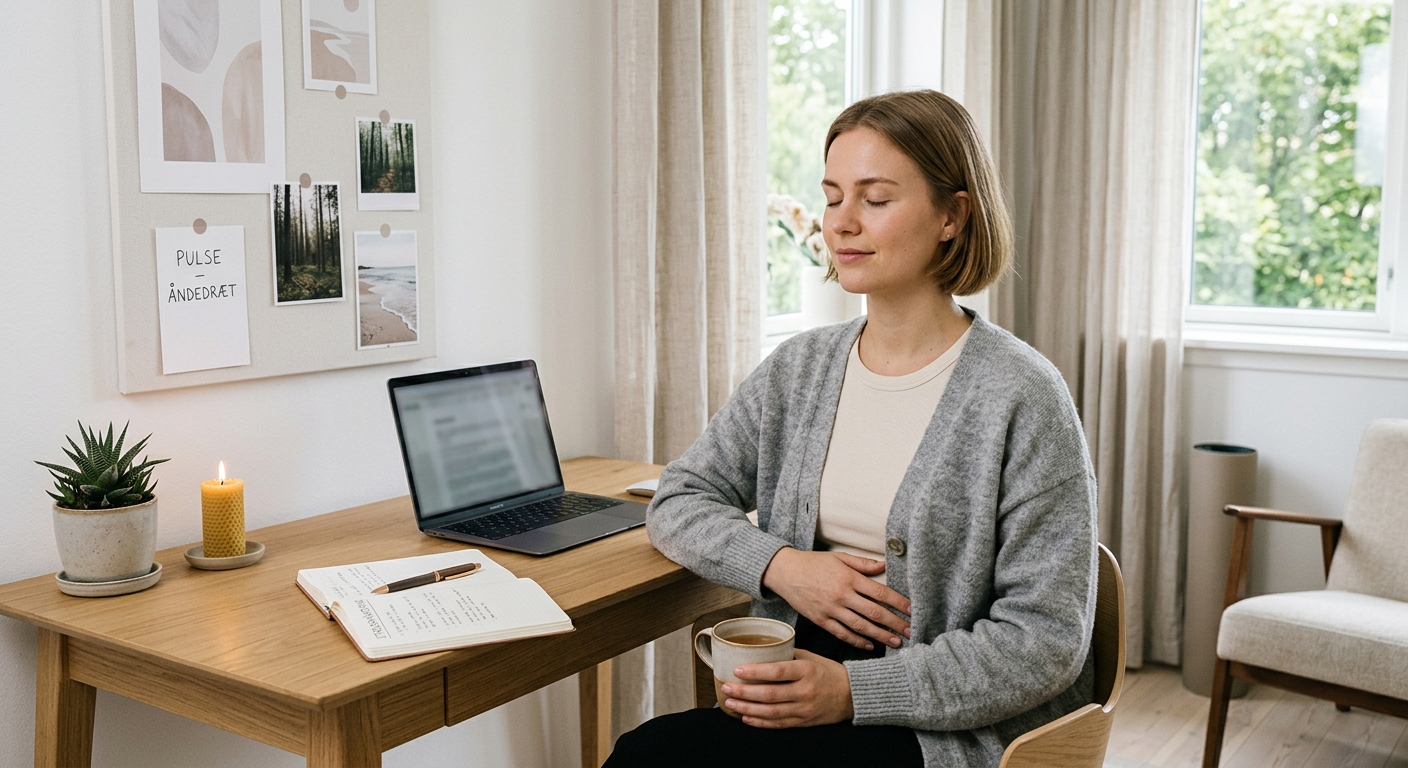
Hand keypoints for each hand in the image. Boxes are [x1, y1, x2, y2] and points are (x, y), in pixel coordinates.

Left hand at [722, 649, 853, 727]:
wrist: (852, 695)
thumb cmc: (829, 672)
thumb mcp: (811, 658)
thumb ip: (788, 655)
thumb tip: (762, 650)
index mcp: (807, 670)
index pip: (777, 672)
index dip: (755, 672)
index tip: (737, 670)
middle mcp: (805, 691)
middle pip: (769, 694)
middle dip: (744, 692)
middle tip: (726, 687)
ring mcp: (804, 709)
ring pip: (771, 712)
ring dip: (747, 708)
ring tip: (731, 702)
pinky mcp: (803, 722)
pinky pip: (778, 724)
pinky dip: (760, 722)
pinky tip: (746, 717)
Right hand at [761, 547, 910, 649]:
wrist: (784, 572)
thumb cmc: (813, 562)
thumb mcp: (839, 557)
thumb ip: (862, 563)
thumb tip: (883, 565)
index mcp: (849, 578)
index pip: (880, 593)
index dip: (898, 602)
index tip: (912, 610)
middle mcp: (841, 595)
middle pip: (874, 612)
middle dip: (895, 623)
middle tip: (911, 631)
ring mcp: (831, 610)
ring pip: (861, 626)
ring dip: (880, 636)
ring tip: (895, 643)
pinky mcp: (821, 620)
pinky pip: (842, 633)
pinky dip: (857, 641)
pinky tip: (870, 645)